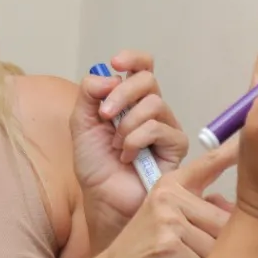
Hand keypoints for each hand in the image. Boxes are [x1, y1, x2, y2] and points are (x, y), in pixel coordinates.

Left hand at [71, 51, 189, 240]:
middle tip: (104, 116)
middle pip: (147, 79)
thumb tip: (108, 74)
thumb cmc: (96, 166)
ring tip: (116, 146)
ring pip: (153, 103)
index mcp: (130, 100)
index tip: (115, 63)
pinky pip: (157, 127)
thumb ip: (89, 94)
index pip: (142, 66)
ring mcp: (166, 126)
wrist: (103, 199)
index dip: (132, 58)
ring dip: (126, 125)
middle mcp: (152, 110)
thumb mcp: (82, 125)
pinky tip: (128, 157)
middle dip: (121, 94)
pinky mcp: (176, 146)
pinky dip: (135, 140)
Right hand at [85, 142, 237, 257]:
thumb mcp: (171, 228)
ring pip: (216, 250)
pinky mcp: (168, 245)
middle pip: (224, 224)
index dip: (231, 151)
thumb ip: (203, 215)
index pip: (207, 164)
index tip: (251, 136)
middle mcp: (169, 195)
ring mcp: (168, 218)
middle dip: (211, 254)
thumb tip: (236, 213)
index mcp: (172, 186)